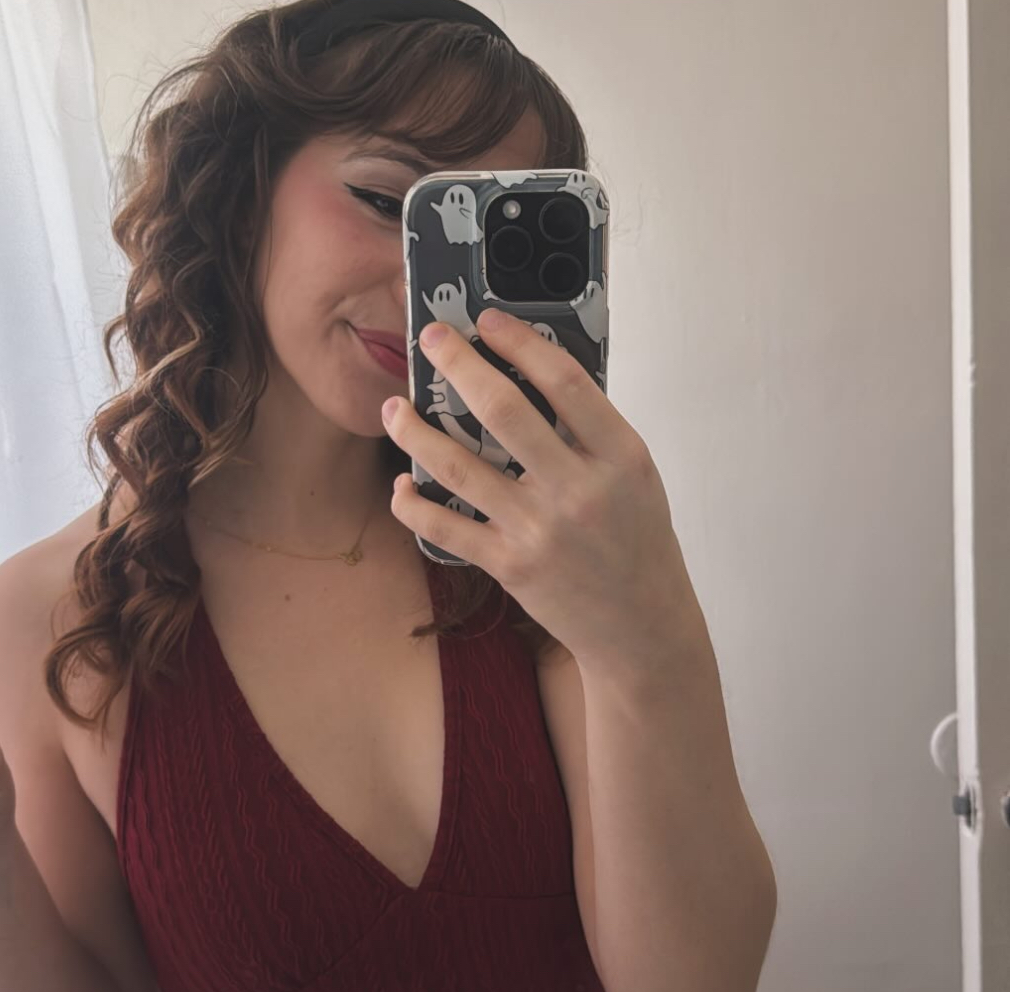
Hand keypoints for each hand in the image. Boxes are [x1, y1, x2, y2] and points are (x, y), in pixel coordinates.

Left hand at [382, 309, 700, 673]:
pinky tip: (402, 485)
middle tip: (431, 338)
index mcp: (620, 456)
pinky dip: (413, 504)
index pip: (564, 381)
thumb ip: (593, 432)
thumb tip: (532, 377)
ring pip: (458, 466)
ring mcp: (540, 530)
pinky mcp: (510, 565)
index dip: (519, 342)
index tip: (488, 321)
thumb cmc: (637, 543)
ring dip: (415, 431)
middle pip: (503, 411)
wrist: (641, 626)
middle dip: (458, 365)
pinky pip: (445, 527)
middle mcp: (579, 490)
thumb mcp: (636, 478)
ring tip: (394, 409)